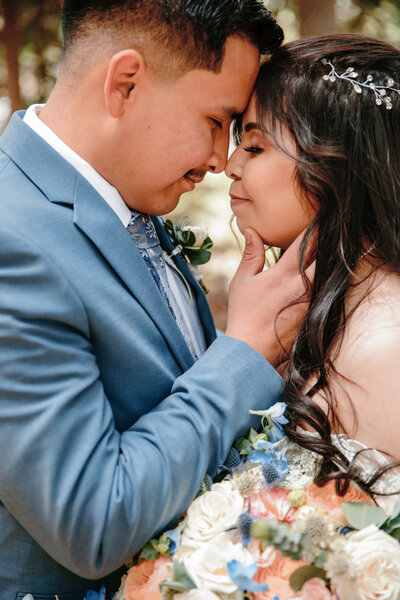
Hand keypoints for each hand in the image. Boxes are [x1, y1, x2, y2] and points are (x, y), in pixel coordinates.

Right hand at [225, 228, 314, 366]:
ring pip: (328, 273)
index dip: (314, 227)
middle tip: (326, 233)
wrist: (252, 350)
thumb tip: (252, 230)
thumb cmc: (244, 315)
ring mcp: (312, 301)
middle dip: (325, 242)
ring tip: (326, 254)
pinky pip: (326, 291)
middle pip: (323, 255)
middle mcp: (303, 285)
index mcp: (284, 273)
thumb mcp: (242, 281)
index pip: (305, 241)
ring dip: (327, 262)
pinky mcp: (316, 314)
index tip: (318, 217)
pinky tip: (322, 278)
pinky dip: (325, 282)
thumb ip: (251, 254)